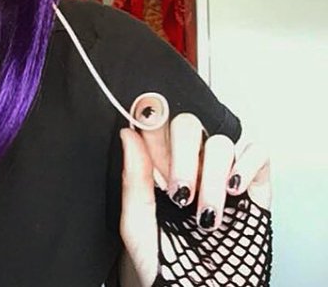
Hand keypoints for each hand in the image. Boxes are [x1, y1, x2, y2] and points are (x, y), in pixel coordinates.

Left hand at [118, 96, 271, 286]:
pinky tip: (234, 189)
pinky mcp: (254, 189)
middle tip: (178, 193)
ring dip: (212, 174)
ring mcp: (222, 176)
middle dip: (183, 153)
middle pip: (189, 125)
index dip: (153, 121)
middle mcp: (191, 166)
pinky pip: (258, 153)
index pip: (156, 127)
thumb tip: (128, 134)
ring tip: (204, 213)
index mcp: (158, 169)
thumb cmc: (162, 266)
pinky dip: (248, 163)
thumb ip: (133, 178)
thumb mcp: (137, 224)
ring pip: (221, 141)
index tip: (147, 124)